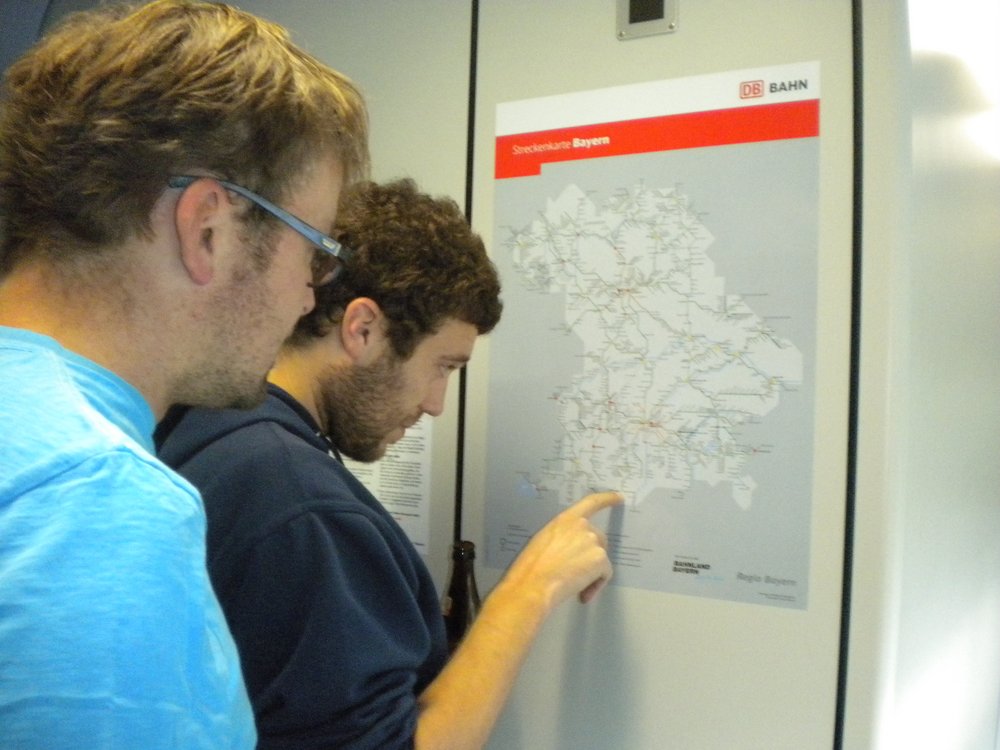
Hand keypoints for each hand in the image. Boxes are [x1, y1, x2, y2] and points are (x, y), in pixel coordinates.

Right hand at [503, 491, 623, 609]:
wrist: (534, 584)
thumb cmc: (531, 567)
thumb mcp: (543, 542)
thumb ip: (561, 538)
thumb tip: (570, 551)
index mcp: (565, 519)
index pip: (590, 503)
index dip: (606, 499)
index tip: (618, 498)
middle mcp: (582, 526)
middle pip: (599, 539)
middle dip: (592, 556)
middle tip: (575, 573)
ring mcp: (593, 541)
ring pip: (600, 559)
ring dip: (591, 573)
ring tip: (574, 587)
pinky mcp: (600, 558)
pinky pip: (604, 574)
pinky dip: (595, 586)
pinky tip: (582, 594)